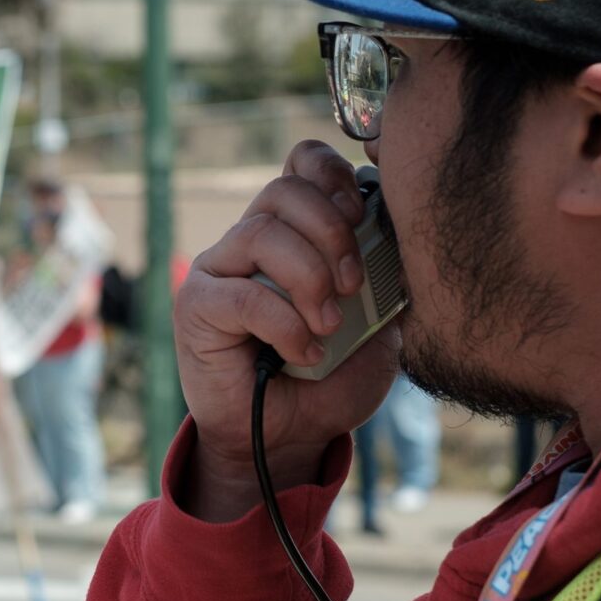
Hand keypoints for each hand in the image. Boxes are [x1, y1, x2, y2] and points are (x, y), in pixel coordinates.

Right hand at [174, 140, 400, 521]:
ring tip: (328, 324)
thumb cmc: (331, 379)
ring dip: (308, 277)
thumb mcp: (378, 325)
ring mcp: (220, 268)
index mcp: (294, 229)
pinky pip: (242, 294)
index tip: (363, 214)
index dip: (331, 172)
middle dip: (331, 231)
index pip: (301, 163)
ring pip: (262, 232)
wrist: (286, 437)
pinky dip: (284, 323)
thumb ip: (386, 278)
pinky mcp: (197, 305)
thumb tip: (402, 239)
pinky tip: (303, 352)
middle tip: (352, 284)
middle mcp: (251, 238)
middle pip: (284, 189)